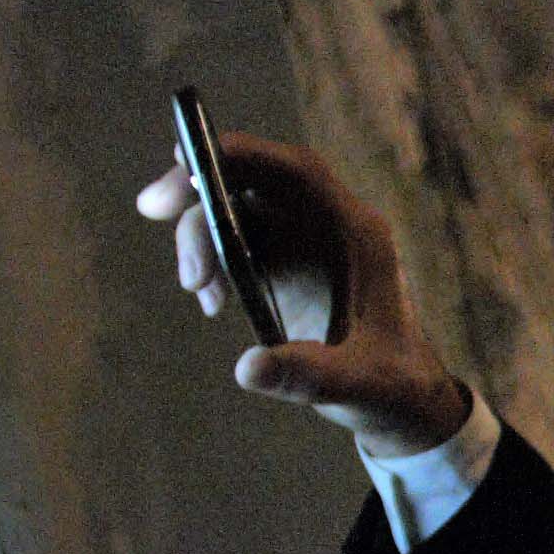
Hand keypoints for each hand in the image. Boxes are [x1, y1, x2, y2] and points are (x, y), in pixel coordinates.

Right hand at [133, 131, 472, 455]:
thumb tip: (247, 370)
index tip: (187, 154)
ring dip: (202, 236)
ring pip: (238, 211)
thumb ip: (308, 376)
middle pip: (255, 180)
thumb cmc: (392, 388)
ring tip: (199, 290)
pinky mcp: (283, 267)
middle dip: (202, 187)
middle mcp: (325, 227)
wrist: (401, 401)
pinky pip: (235, 243)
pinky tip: (211, 303)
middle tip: (152, 206)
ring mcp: (302, 244)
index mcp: (354, 232)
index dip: (243, 152)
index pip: (296, 172)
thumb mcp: (359, 386)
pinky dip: (212, 263)